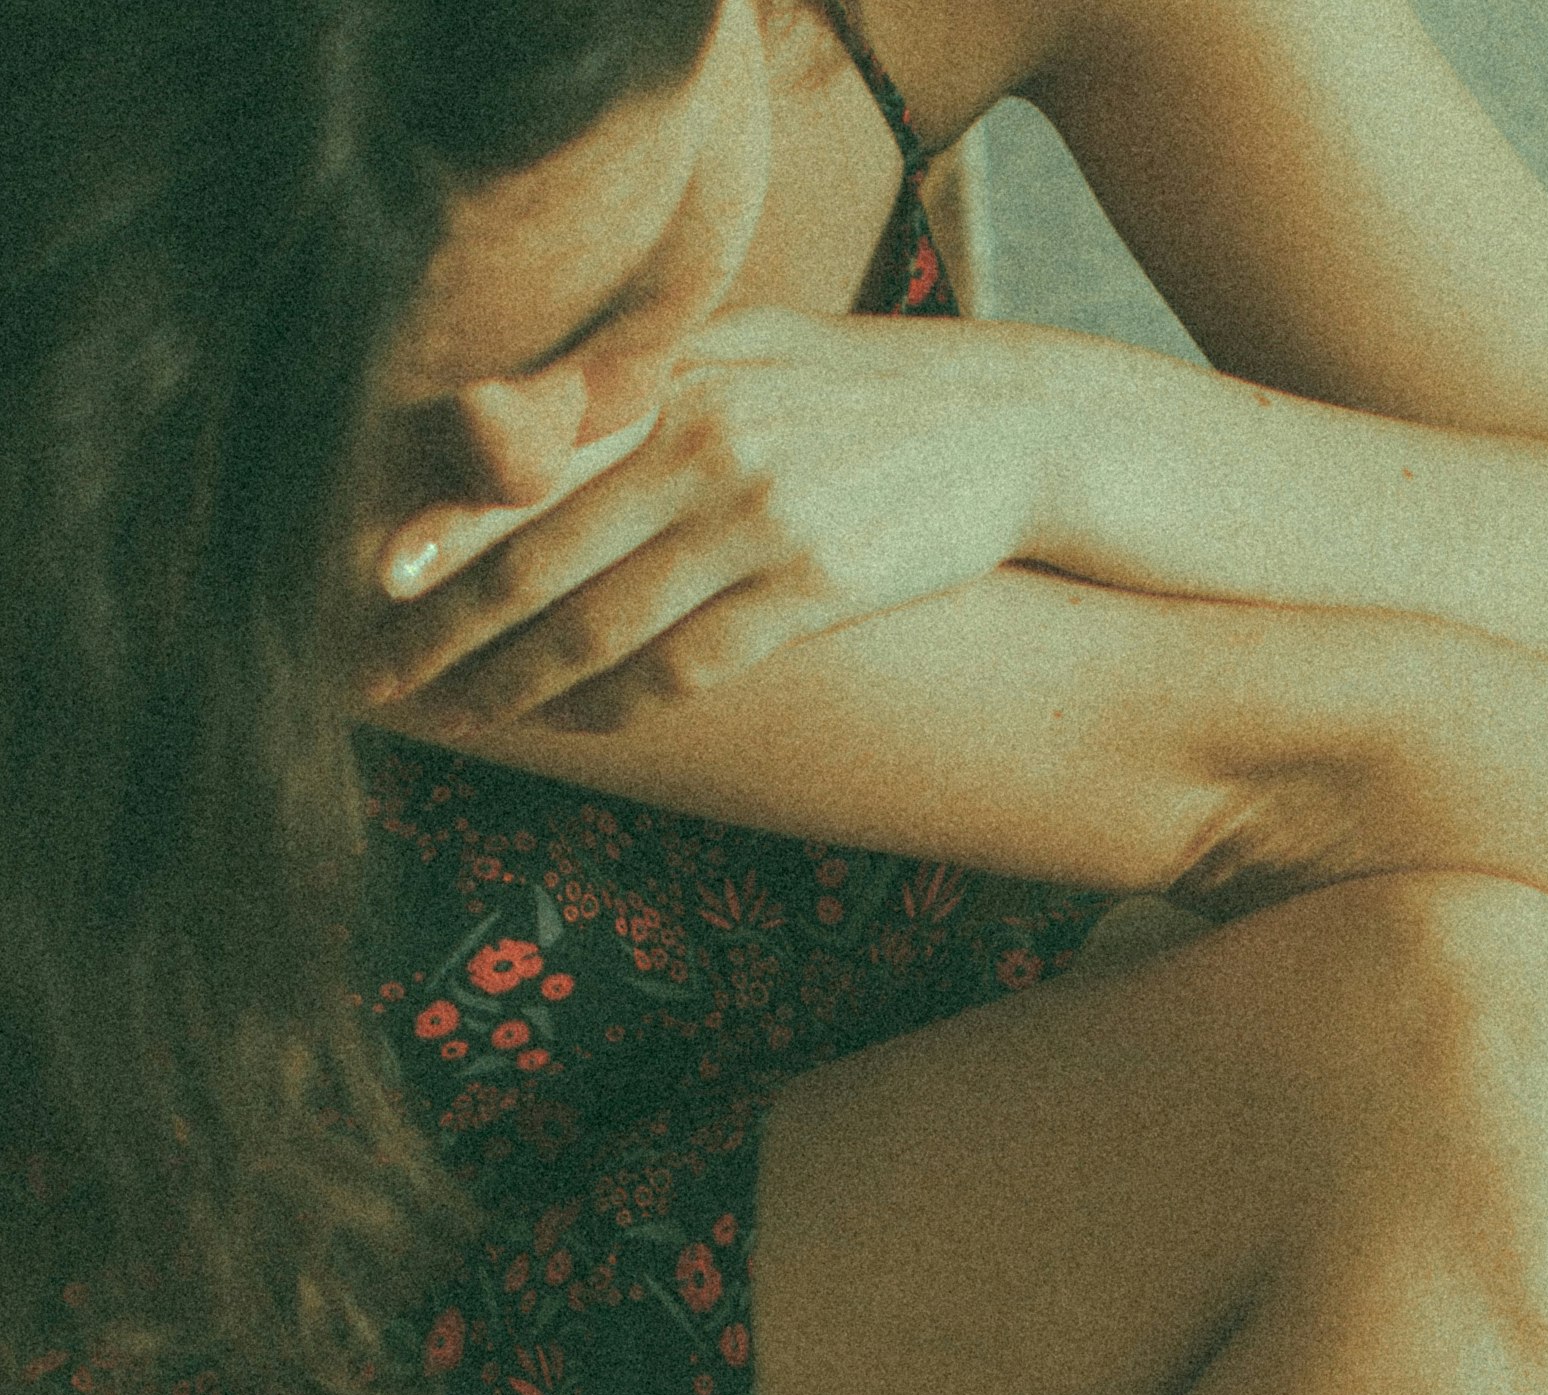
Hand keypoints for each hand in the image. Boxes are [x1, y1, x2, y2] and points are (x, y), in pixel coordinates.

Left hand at [355, 307, 1050, 735]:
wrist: (1011, 426)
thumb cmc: (866, 392)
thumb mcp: (750, 346)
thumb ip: (641, 377)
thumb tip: (521, 409)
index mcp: (671, 378)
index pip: (524, 457)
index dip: (435, 523)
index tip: (364, 577)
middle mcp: (702, 440)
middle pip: (538, 552)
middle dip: (446, 625)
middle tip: (379, 676)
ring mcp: (760, 517)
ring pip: (602, 621)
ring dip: (519, 683)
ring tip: (465, 716)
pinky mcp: (816, 586)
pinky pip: (692, 666)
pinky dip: (623, 704)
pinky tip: (580, 724)